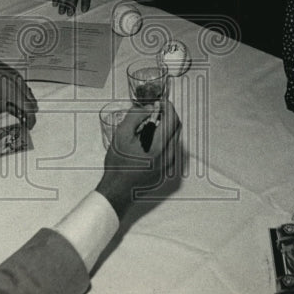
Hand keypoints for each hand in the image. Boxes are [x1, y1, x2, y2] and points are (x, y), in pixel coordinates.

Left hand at [0, 56, 37, 136]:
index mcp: (14, 94)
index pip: (30, 110)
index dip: (31, 121)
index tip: (28, 126)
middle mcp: (19, 85)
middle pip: (33, 103)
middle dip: (30, 113)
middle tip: (24, 120)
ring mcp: (18, 78)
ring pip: (29, 93)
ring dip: (26, 103)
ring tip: (16, 110)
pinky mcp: (15, 73)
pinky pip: (24, 86)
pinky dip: (22, 94)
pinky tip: (11, 98)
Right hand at [95, 101, 180, 216]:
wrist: (117, 190)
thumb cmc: (118, 165)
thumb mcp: (121, 135)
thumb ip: (135, 117)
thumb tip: (148, 108)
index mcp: (159, 147)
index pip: (172, 120)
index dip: (167, 107)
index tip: (159, 102)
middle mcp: (168, 157)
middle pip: (175, 128)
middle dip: (166, 116)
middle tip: (153, 112)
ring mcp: (169, 165)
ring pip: (173, 139)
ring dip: (164, 129)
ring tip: (146, 129)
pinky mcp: (166, 171)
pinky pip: (169, 150)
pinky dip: (162, 140)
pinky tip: (147, 143)